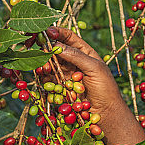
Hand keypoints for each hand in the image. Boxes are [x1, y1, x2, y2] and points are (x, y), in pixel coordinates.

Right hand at [46, 27, 144, 144]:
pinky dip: (43, 76)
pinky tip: (43, 75)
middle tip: (39, 49)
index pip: (67, 36)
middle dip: (46, 48)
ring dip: (44, 63)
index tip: (45, 31)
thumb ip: (75, 55)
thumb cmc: (105, 88)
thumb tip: (55, 44)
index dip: (56, 32)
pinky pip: (48, 78)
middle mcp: (73, 61)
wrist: (105, 113)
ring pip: (49, 63)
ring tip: (44, 67)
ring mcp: (66, 74)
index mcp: (84, 52)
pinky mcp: (60, 87)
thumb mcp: (94, 68)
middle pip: (55, 49)